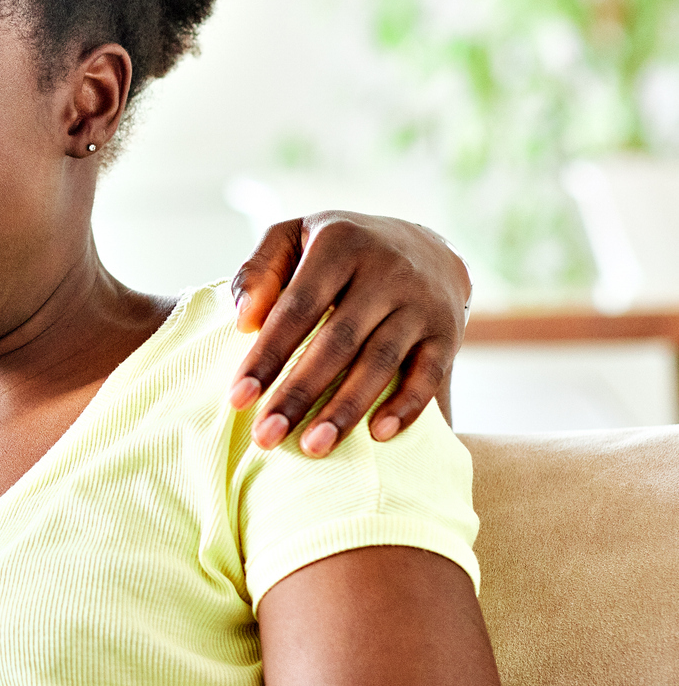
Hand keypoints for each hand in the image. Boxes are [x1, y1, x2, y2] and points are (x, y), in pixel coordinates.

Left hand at [227, 212, 468, 456]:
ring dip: (346, 409)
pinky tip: (378, 436)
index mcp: (339, 243)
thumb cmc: (336, 251)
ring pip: (381, 362)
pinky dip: (406, 406)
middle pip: (338, 341)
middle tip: (266, 436)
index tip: (237, 399)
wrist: (424, 247)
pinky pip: (429, 374)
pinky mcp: (448, 332)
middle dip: (299, 393)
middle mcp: (386, 270)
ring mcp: (421, 302)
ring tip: (312, 447)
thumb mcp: (293, 238)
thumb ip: (259, 272)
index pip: (297, 306)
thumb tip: (243, 321)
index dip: (267, 355)